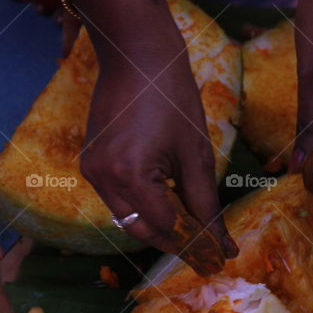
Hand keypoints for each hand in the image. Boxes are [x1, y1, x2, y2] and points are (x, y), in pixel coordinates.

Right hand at [79, 23, 236, 274]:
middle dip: (177, 241)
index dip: (195, 245)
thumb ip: (206, 204)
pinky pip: (118, 200)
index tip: (220, 256)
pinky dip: (143, 205)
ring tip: (193, 224)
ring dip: (159, 224)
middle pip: (143, 231)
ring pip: (129, 219)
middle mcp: (103, 180)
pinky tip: (168, 198)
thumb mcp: (196, 154)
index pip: (167, 229)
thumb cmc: (172, 97)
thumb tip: (222, 245)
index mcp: (131, 176)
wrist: (136, 56)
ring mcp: (91, 172)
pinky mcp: (90, 164)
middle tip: (210, 248)